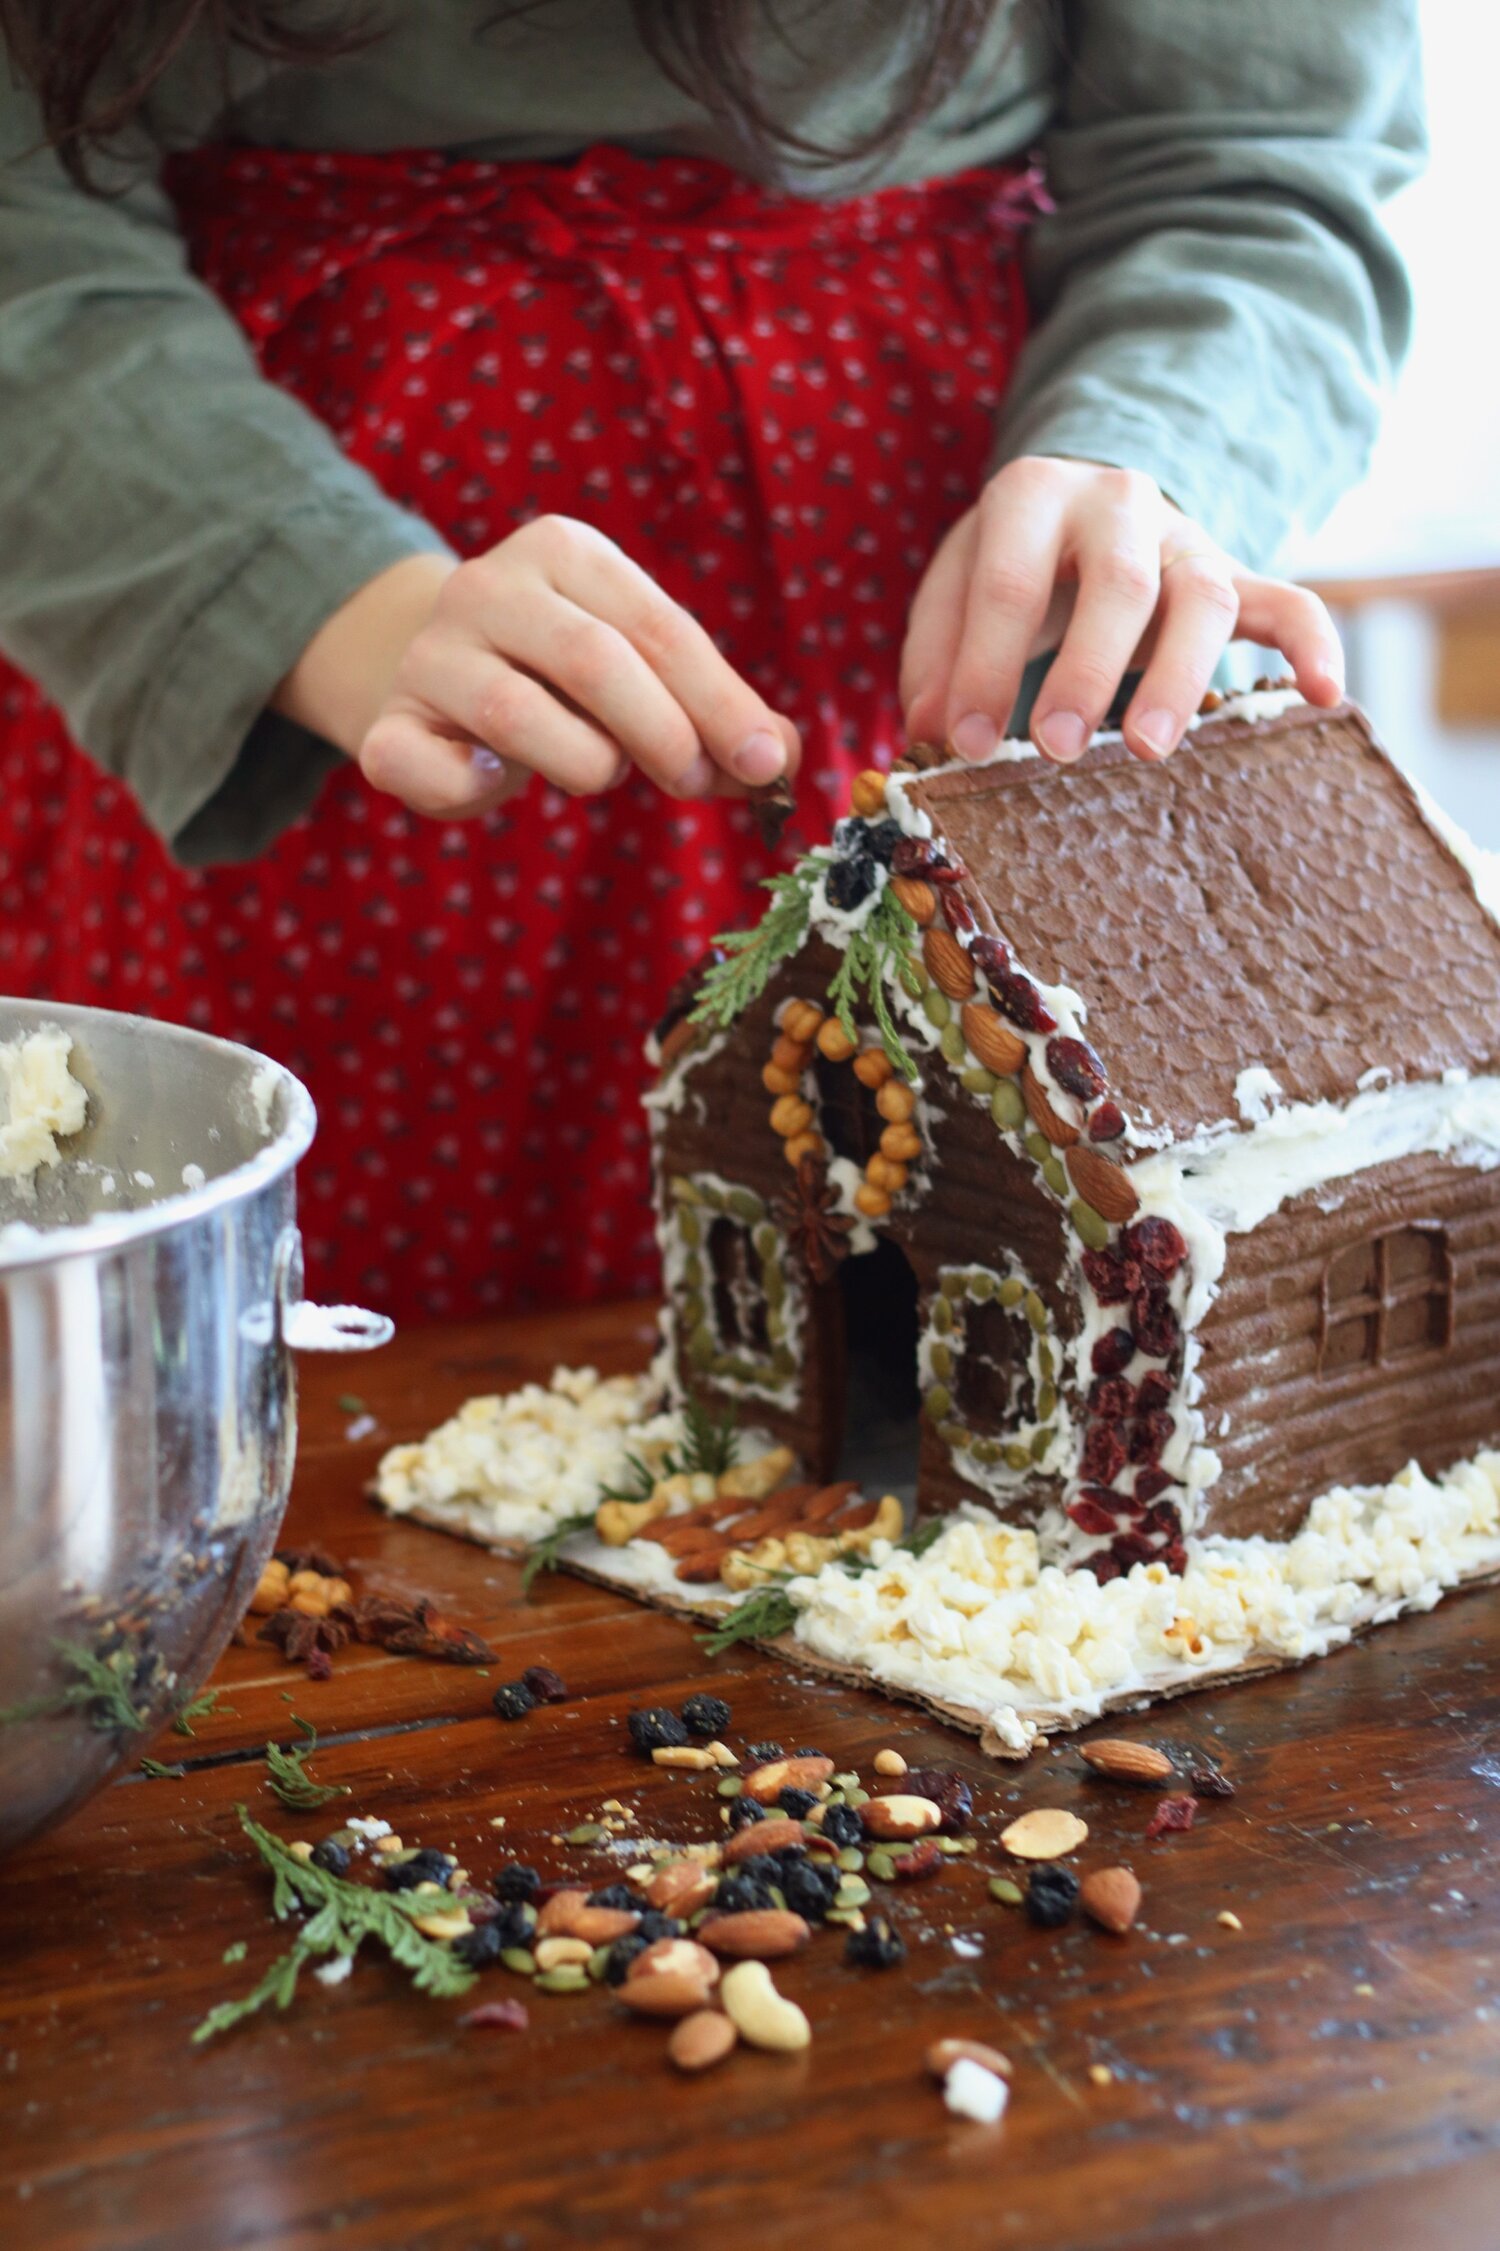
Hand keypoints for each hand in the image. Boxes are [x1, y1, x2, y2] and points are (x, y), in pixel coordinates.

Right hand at [274, 517, 797, 818]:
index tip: (764, 762)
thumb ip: (712, 712)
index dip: (718, 701)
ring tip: (600, 771)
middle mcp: (486, 586)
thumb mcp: (643, 674)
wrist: (437, 678)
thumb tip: (784, 759)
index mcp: (564, 551)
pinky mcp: (384, 725)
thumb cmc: (565, 680)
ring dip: (584, 762)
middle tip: (693, 783)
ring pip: (515, 713)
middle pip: (594, 661)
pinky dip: (473, 791)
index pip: (657, 626)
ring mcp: (429, 654)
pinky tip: (497, 780)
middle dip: (662, 734)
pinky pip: (425, 768)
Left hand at [901, 457, 1344, 765]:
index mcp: (1033, 496)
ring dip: (1178, 677)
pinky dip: (1314, 644)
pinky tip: (1325, 696)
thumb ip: (938, 656)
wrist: (1082, 505)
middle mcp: (1119, 505)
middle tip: (1055, 748)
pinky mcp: (1236, 577)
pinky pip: (1290, 603)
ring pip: (1204, 598)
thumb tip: (933, 731)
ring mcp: (1186, 541)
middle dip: (1085, 668)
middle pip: (1118, 583)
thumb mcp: (953, 592)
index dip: (985, 665)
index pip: (1009, 581)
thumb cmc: (1009, 567)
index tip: (967, 743)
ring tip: (1147, 750)